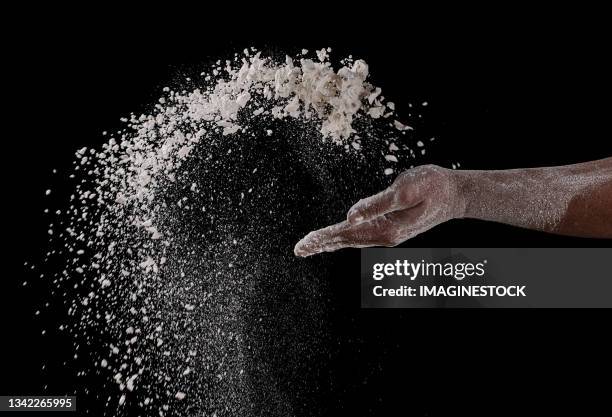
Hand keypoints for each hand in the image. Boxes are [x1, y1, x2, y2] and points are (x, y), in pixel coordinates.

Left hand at [294, 165, 463, 256]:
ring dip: (330, 241)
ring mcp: (388, 233)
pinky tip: (337, 237)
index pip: (346, 234)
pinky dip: (344, 236)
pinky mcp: (390, 227)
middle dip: (321, 244)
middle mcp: (385, 236)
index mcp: (385, 228)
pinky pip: (361, 235)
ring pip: (352, 239)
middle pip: (346, 241)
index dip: (323, 237)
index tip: (304, 244)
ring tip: (311, 245)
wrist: (456, 194)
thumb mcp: (404, 190)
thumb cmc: (433, 187)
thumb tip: (349, 216)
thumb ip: (376, 204)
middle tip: (299, 249)